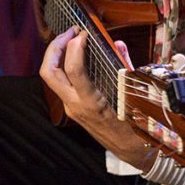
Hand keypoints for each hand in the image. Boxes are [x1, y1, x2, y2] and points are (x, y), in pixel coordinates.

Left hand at [40, 29, 157, 170]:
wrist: (131, 152)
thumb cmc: (136, 127)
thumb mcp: (133, 95)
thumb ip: (124, 67)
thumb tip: (117, 44)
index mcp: (91, 103)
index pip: (74, 70)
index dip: (75, 47)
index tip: (84, 33)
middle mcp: (75, 106)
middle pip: (49, 72)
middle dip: (55, 46)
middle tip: (70, 31)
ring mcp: (71, 108)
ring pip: (51, 77)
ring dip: (57, 54)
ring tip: (72, 39)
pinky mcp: (72, 108)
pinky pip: (61, 83)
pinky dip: (64, 65)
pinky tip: (77, 56)